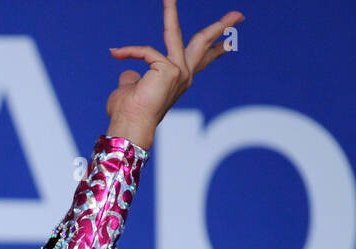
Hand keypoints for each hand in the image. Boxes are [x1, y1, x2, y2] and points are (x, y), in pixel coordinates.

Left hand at [105, 0, 244, 150]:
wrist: (129, 127)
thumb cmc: (128, 114)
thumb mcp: (131, 90)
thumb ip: (133, 77)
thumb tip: (128, 71)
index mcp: (178, 80)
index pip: (201, 61)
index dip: (216, 50)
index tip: (230, 41)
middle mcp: (184, 76)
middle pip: (203, 44)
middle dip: (220, 26)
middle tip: (239, 13)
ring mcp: (179, 72)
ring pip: (175, 34)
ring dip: (170, 13)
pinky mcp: (169, 68)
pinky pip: (146, 51)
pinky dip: (129, 51)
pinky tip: (116, 53)